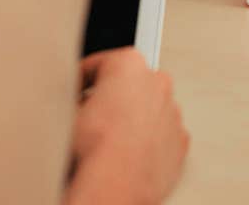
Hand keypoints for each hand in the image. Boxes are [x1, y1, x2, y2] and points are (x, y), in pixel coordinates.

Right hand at [63, 47, 188, 204]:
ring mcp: (172, 111)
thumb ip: (76, 97)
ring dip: (132, 120)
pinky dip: (148, 142)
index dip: (81, 79)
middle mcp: (157, 81)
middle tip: (92, 117)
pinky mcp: (179, 140)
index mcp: (129, 64)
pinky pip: (161, 135)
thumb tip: (74, 103)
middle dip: (112, 98)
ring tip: (110, 141)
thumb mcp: (69, 111)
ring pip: (148, 109)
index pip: (99, 64)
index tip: (75, 90)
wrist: (117, 183)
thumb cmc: (95, 146)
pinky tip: (129, 155)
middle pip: (129, 84)